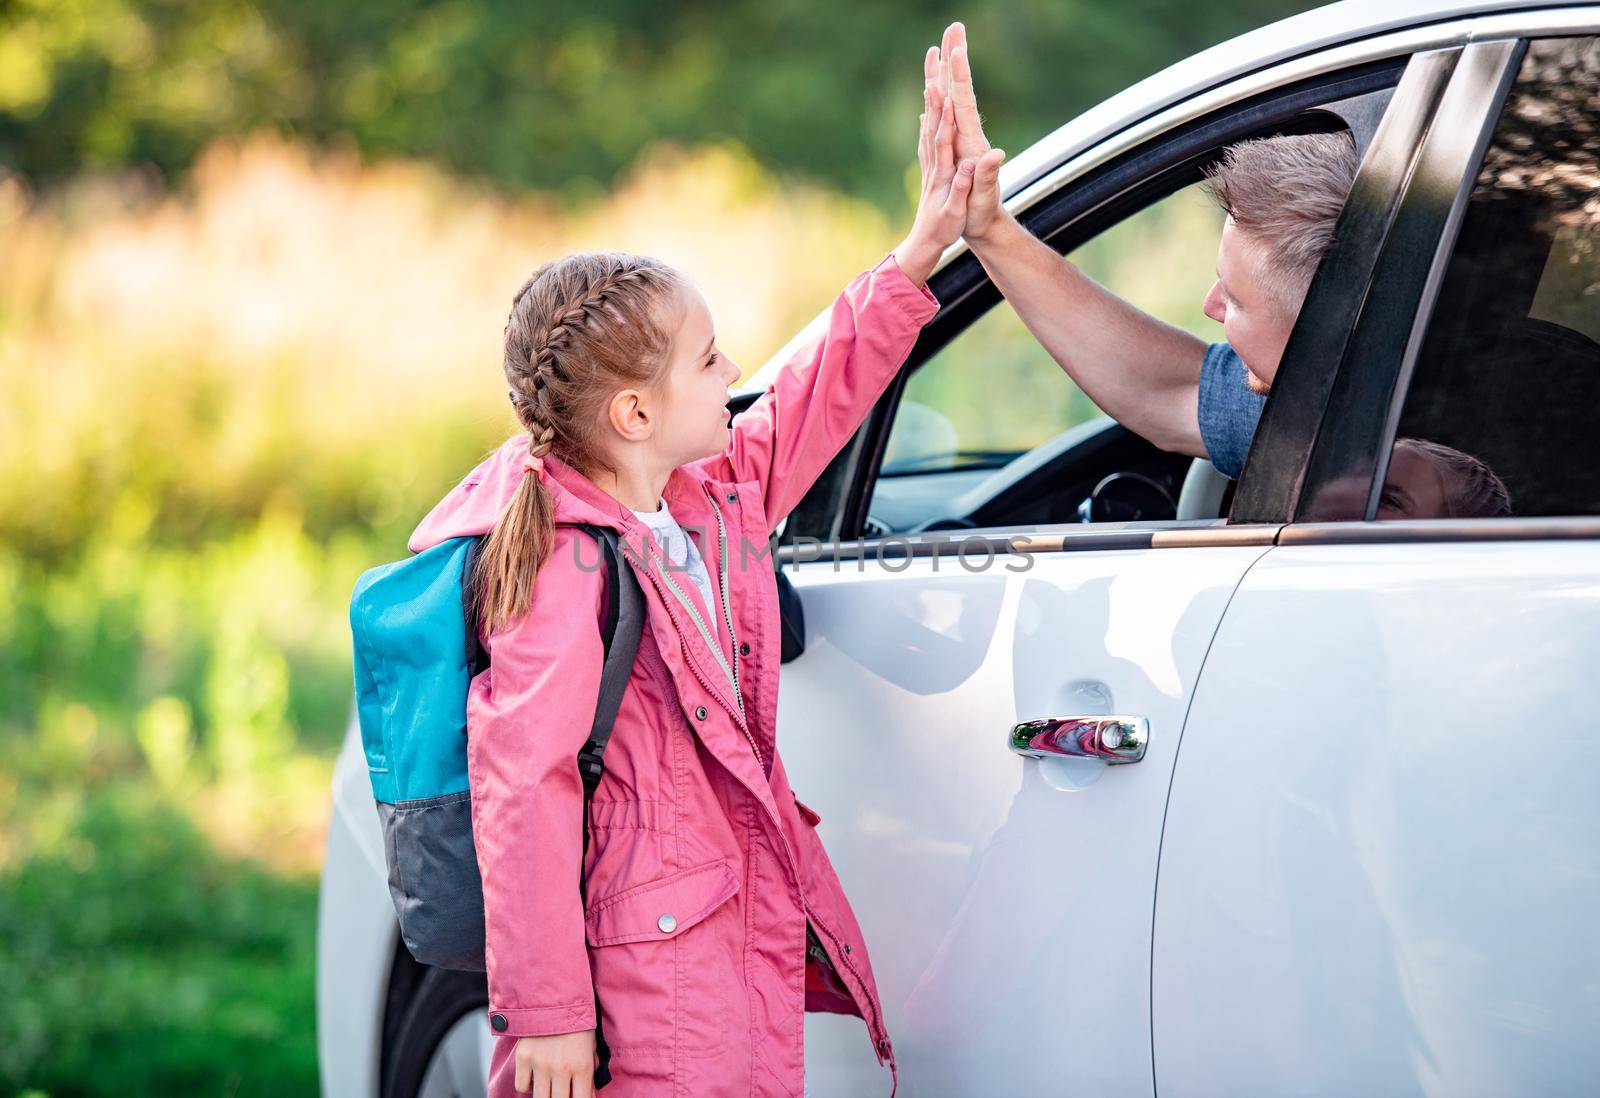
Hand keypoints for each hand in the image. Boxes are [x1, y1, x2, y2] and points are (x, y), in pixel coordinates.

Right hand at [514, 1029, 595, 1096]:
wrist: (555, 996)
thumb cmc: (577, 1023)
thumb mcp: (591, 1047)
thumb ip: (589, 1074)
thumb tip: (587, 1096)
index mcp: (582, 1066)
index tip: (576, 1097)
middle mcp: (561, 1068)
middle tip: (562, 1091)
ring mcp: (540, 1064)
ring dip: (546, 1094)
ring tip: (550, 1086)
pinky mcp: (523, 1057)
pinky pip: (522, 1086)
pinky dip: (528, 1086)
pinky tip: (536, 1077)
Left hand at [892, 55, 975, 286]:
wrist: (925, 244)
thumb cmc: (944, 231)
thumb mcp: (957, 213)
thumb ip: (963, 187)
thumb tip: (971, 164)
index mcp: (943, 174)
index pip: (943, 140)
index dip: (945, 117)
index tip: (947, 93)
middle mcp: (933, 166)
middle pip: (933, 126)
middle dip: (934, 99)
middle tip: (934, 71)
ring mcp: (930, 167)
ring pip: (929, 129)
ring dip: (930, 104)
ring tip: (931, 79)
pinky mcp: (930, 171)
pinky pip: (927, 140)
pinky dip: (928, 122)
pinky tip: (927, 111)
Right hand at [938, 22, 1008, 242]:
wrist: (983, 225)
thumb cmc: (981, 214)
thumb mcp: (983, 197)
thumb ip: (987, 176)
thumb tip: (996, 155)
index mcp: (969, 142)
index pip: (964, 100)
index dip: (959, 75)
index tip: (955, 48)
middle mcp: (966, 134)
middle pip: (959, 89)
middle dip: (956, 57)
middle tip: (954, 26)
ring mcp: (959, 139)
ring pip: (949, 97)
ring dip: (944, 71)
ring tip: (940, 46)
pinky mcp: (952, 147)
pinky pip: (941, 116)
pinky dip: (935, 99)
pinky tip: (931, 91)